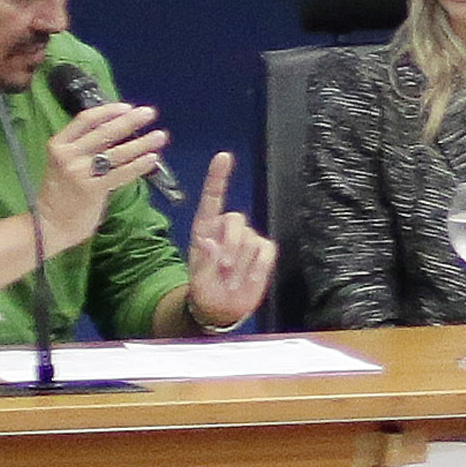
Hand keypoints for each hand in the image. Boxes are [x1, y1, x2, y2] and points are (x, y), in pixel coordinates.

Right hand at [33, 98, 163, 254]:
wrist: (48, 224)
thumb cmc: (60, 194)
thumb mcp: (65, 164)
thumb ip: (85, 149)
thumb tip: (116, 133)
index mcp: (59, 144)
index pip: (86, 120)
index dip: (109, 111)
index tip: (127, 107)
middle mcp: (68, 155)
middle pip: (104, 132)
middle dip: (130, 121)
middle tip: (149, 113)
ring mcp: (80, 172)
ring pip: (116, 153)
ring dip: (142, 143)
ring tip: (160, 136)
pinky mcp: (92, 190)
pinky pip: (120, 174)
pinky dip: (138, 165)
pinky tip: (152, 158)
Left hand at [173, 152, 275, 329]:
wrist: (221, 309)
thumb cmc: (205, 291)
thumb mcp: (198, 280)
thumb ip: (205, 262)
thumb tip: (213, 244)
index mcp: (205, 230)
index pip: (213, 199)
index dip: (219, 177)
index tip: (224, 157)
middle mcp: (226, 230)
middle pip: (235, 219)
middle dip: (231, 243)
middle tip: (224, 268)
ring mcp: (247, 240)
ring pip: (251, 238)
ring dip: (242, 262)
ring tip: (232, 279)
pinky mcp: (263, 253)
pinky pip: (267, 250)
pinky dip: (258, 267)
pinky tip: (249, 277)